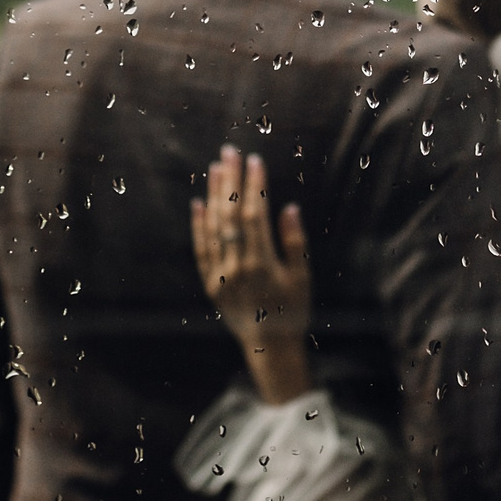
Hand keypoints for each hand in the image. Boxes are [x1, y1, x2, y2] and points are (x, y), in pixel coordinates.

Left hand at [190, 148, 316, 404]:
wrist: (269, 348)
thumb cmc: (292, 311)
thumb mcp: (302, 278)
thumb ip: (294, 242)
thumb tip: (289, 208)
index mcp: (262, 264)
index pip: (255, 215)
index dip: (254, 186)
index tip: (255, 161)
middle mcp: (236, 267)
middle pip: (231, 216)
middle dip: (231, 181)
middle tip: (230, 152)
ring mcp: (219, 275)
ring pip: (214, 228)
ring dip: (214, 195)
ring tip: (216, 168)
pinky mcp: (209, 284)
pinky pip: (201, 250)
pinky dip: (198, 226)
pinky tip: (199, 203)